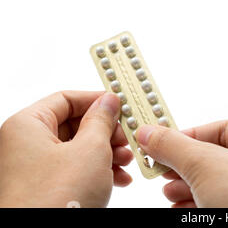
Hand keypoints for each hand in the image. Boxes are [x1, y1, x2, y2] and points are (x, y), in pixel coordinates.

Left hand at [0, 91, 132, 206]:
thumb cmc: (53, 201)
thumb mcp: (90, 151)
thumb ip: (102, 121)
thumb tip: (109, 102)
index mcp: (28, 126)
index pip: (66, 99)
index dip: (96, 100)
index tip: (120, 105)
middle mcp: (26, 144)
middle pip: (74, 124)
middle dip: (106, 132)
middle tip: (127, 139)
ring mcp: (34, 168)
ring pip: (77, 148)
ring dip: (107, 152)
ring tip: (126, 161)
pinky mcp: (44, 187)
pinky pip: (74, 168)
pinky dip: (97, 170)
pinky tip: (118, 178)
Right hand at [137, 120, 227, 207]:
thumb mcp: (208, 167)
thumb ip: (176, 148)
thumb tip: (150, 133)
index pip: (224, 129)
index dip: (188, 136)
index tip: (161, 142)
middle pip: (220, 158)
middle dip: (186, 166)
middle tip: (160, 169)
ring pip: (222, 184)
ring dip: (189, 188)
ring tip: (168, 193)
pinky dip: (201, 205)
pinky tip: (181, 209)